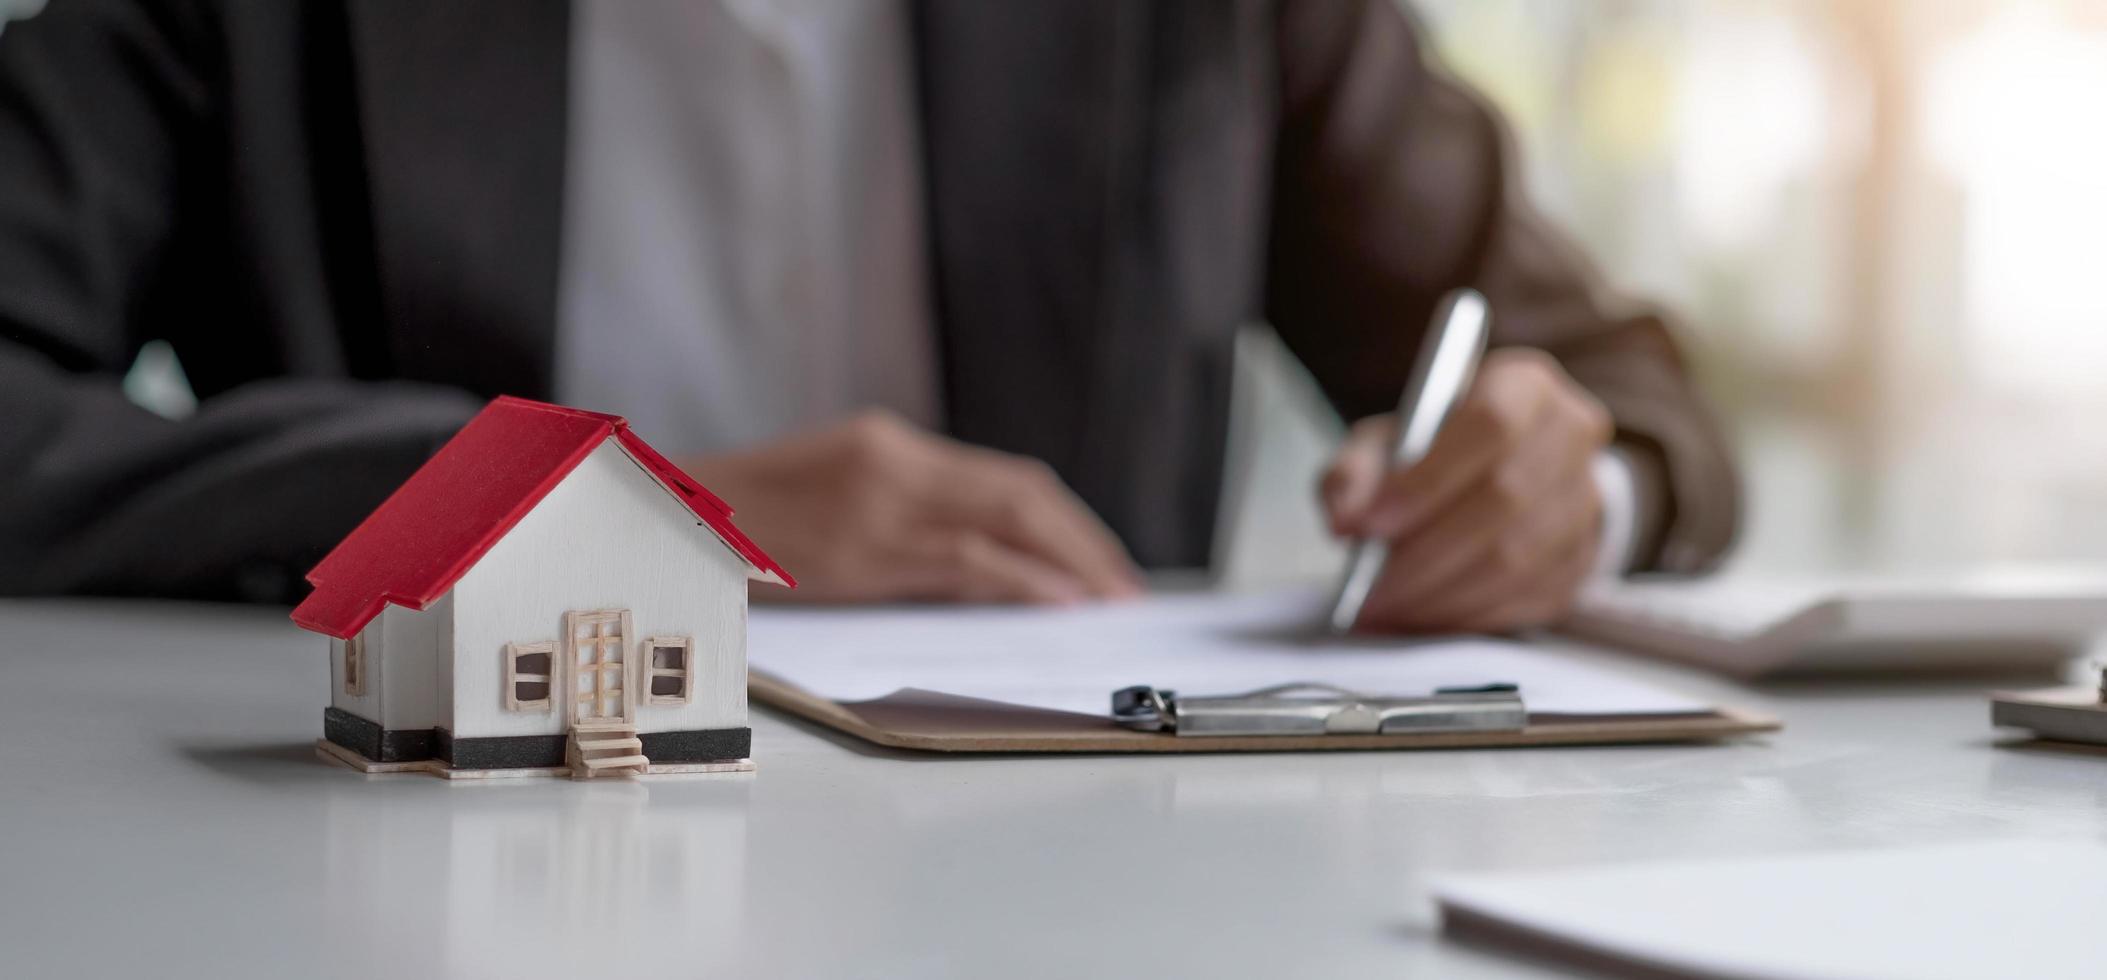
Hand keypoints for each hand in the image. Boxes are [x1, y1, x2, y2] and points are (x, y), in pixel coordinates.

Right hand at [683, 411, 1144, 604]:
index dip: (1065, 520)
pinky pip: (962, 561)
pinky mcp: (860, 548)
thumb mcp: (827, 494)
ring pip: (1003, 523)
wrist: (661, 516)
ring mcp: (876, 503)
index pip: (1003, 477)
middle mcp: (891, 462)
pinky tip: (1056, 599)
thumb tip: (973, 559)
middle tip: (1124, 586)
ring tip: (1106, 600)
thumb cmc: (739, 522)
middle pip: (1020, 493)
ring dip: (1068, 564)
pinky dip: (1021, 577)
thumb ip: (896, 511)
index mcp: (886, 444)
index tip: (1100, 559)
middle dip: (1083, 542)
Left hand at [1319, 348, 1612, 632]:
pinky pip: (1529, 598)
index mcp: (1523, 385)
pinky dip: (1470, 616)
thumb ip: (1353, 472)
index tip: (1369, 528)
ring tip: (1387, 611)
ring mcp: (1586, 498)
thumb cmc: (1432, 454)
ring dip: (1443, 595)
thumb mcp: (1382, 444)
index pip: (1489, 425)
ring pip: (1519, 558)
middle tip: (1371, 591)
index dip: (1427, 481)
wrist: (1496, 477)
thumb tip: (1344, 519)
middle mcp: (1570, 434)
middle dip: (1427, 556)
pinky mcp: (1584, 557)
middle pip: (1506, 499)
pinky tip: (1425, 618)